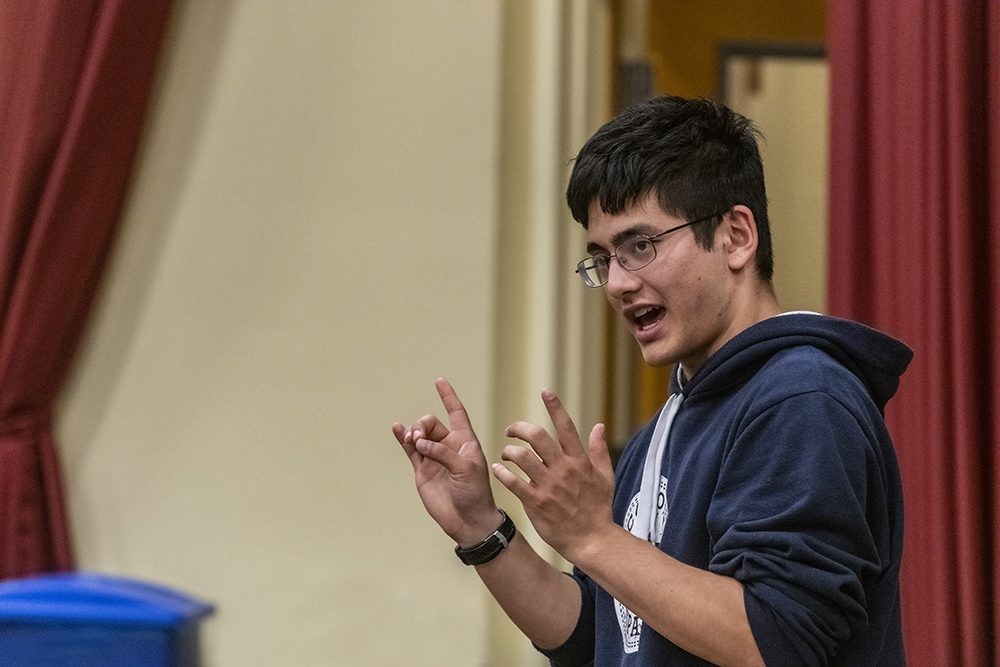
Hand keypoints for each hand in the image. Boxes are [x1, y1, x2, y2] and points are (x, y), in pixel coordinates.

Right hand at [391, 378, 500, 545]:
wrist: (467, 520)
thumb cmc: (475, 493)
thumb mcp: (466, 469)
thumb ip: (443, 452)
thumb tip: (419, 442)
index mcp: (466, 441)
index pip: (456, 413)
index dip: (449, 397)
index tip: (439, 381)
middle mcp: (449, 446)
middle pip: (431, 423)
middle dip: (423, 425)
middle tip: (419, 437)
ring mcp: (434, 457)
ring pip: (419, 434)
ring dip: (413, 432)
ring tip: (412, 439)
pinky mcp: (422, 469)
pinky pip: (409, 449)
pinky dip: (402, 438)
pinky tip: (396, 428)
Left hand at [492, 388, 614, 561]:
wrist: (591, 540)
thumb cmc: (598, 509)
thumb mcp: (605, 477)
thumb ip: (599, 450)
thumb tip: (598, 426)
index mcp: (579, 461)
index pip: (566, 427)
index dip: (555, 407)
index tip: (545, 391)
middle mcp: (563, 470)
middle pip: (538, 437)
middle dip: (520, 428)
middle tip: (511, 430)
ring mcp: (548, 486)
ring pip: (522, 458)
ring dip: (509, 452)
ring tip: (505, 455)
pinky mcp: (535, 502)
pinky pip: (513, 482)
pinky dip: (502, 473)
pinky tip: (498, 470)